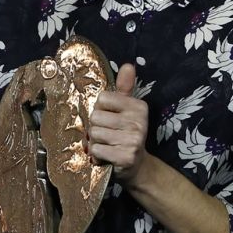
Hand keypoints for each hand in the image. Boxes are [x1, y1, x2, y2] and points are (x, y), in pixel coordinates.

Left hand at [90, 63, 148, 185]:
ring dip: (95, 142)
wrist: (136, 166)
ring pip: (94, 133)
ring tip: (107, 145)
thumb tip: (128, 65)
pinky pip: (96, 149)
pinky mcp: (125, 156)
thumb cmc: (127, 134)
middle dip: (96, 128)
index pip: (102, 98)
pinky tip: (107, 156)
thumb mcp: (127, 110)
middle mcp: (138, 122)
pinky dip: (96, 155)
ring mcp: (133, 140)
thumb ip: (125, 88)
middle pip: (95, 117)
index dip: (100, 110)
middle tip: (107, 135)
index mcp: (138, 106)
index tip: (110, 119)